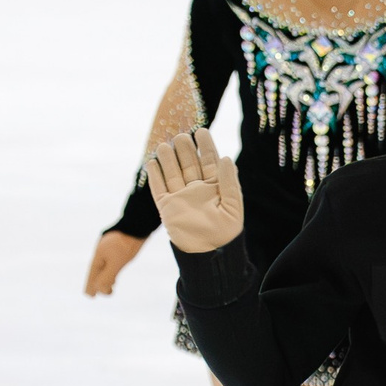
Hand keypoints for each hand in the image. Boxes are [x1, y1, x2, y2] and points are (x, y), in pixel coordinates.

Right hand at [85, 228, 144, 295]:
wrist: (137, 225)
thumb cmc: (126, 244)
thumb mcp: (116, 263)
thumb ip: (107, 277)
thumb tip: (100, 289)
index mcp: (99, 256)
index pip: (92, 274)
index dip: (91, 285)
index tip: (89, 295)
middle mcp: (101, 252)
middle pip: (97, 271)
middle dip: (96, 282)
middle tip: (93, 294)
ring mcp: (109, 249)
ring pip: (104, 266)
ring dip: (105, 277)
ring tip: (109, 287)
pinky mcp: (118, 247)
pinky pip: (111, 261)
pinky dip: (112, 270)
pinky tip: (116, 273)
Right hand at [144, 128, 244, 253]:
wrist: (209, 255)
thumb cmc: (226, 233)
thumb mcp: (233, 206)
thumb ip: (229, 182)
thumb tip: (226, 157)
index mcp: (214, 187)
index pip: (209, 161)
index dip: (206, 146)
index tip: (202, 130)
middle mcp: (196, 189)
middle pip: (189, 163)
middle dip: (185, 148)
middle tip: (181, 135)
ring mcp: (180, 197)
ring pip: (172, 172)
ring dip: (168, 157)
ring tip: (165, 144)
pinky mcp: (167, 207)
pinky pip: (158, 188)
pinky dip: (154, 175)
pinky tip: (152, 162)